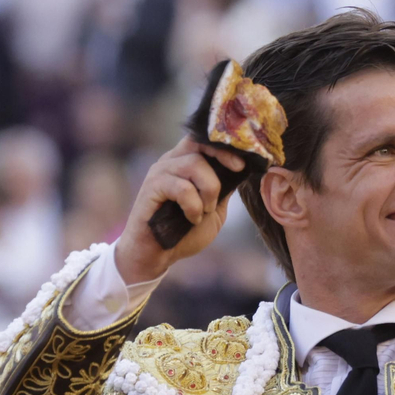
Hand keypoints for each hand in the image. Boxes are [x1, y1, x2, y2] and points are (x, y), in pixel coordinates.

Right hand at [115, 137, 246, 285]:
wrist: (157, 254)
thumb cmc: (184, 231)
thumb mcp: (213, 208)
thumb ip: (224, 189)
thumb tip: (242, 170)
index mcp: (186, 163)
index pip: (204, 139)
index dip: (225, 145)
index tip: (243, 163)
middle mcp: (171, 162)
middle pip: (198, 142)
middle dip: (222, 154)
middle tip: (237, 171)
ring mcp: (160, 173)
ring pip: (194, 164)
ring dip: (209, 189)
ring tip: (206, 210)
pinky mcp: (151, 188)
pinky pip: (182, 188)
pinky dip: (194, 205)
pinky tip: (192, 218)